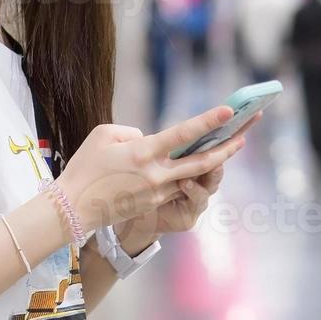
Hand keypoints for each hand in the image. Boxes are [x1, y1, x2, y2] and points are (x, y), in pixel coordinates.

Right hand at [59, 106, 249, 233]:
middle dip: (228, 147)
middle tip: (247, 133)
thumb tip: (150, 140)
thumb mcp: (103, 135)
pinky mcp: (154, 203)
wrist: (72, 208)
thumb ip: (132, 133)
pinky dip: (190, 174)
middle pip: (202, 161)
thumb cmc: (85, 167)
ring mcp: (157, 192)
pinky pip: (177, 185)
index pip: (183, 134)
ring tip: (232, 145)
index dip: (208, 121)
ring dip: (214, 162)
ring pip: (193, 176)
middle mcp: (157, 174)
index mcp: (144, 153)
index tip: (229, 111)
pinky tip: (199, 161)